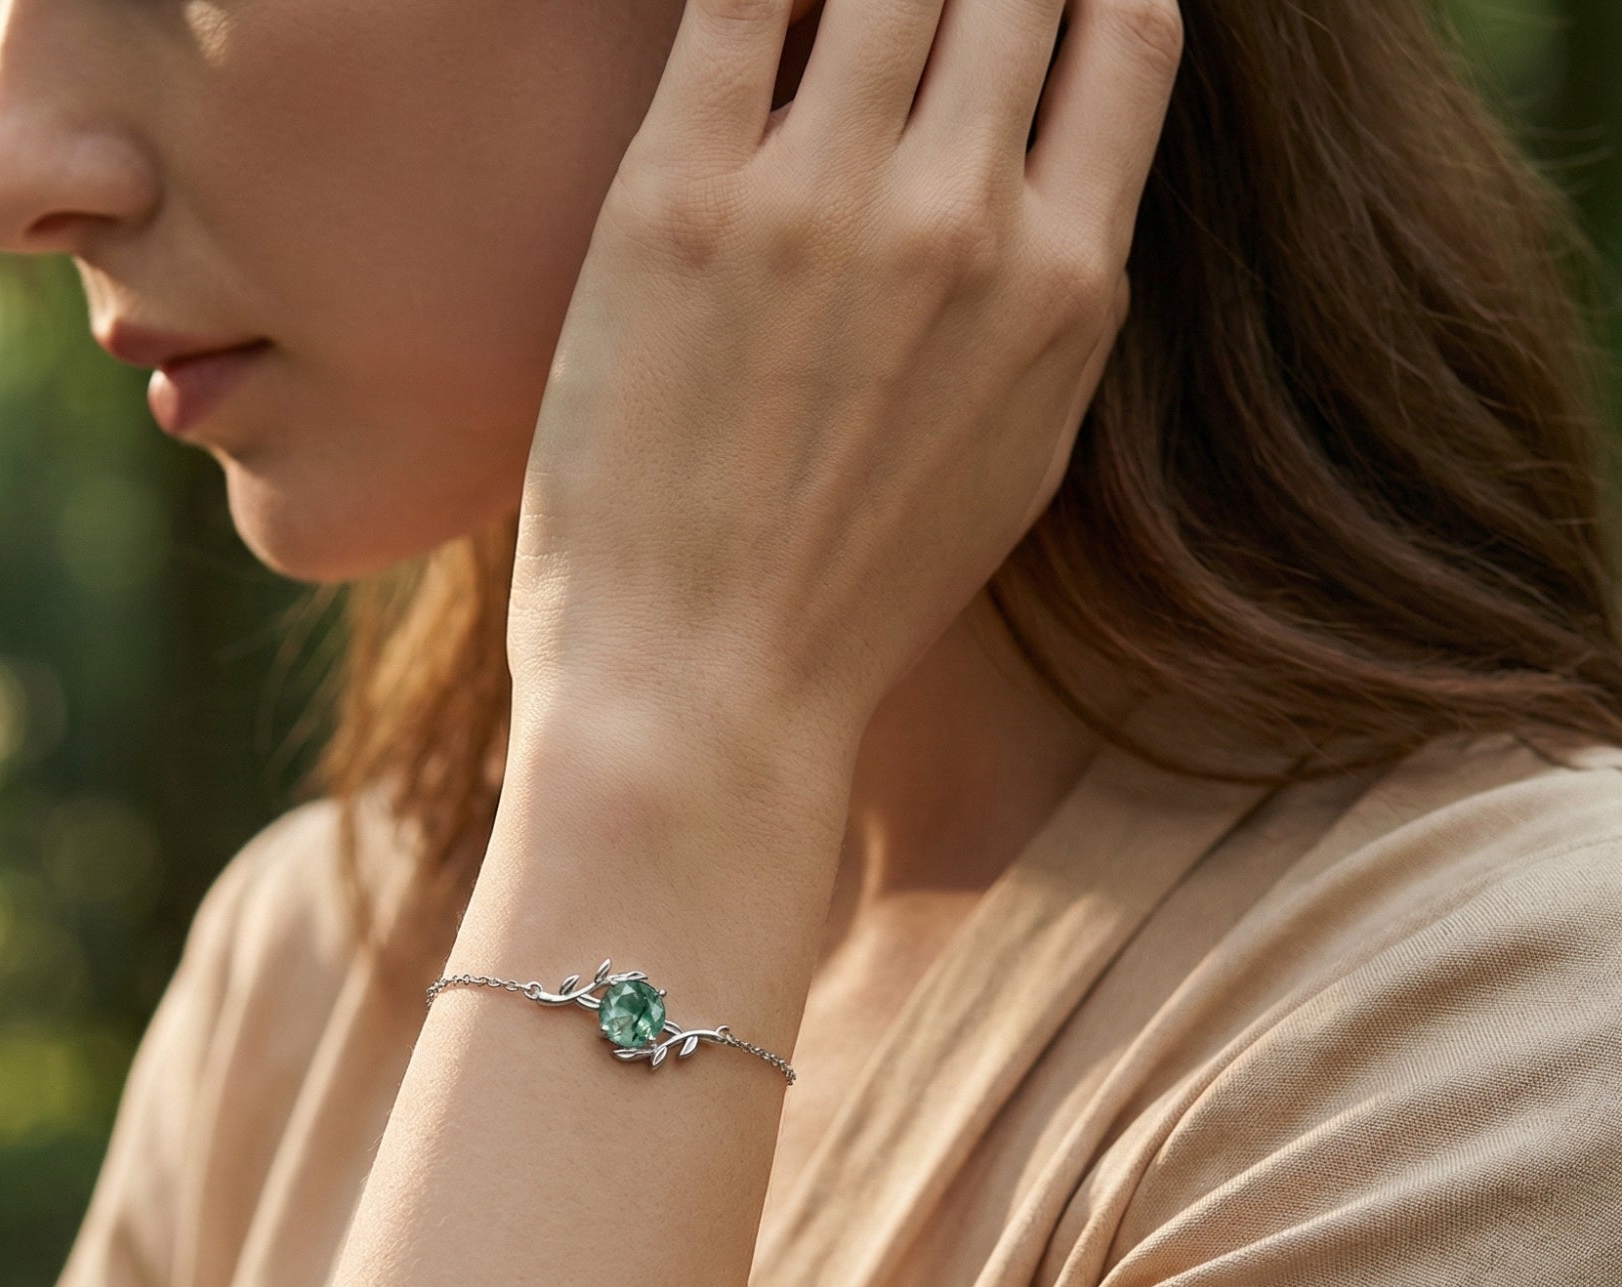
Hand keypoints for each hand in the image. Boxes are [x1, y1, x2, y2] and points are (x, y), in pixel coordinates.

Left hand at [507, 0, 1181, 774]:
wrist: (700, 695)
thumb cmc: (847, 602)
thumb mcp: (1014, 465)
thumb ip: (1055, 309)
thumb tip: (1059, 188)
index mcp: (1068, 284)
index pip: (1130, 23)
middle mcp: (967, 219)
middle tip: (908, 10)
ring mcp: (825, 199)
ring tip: (829, 16)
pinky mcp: (679, 198)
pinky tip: (753, 9)